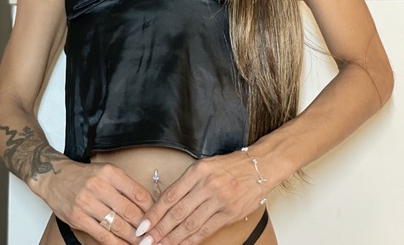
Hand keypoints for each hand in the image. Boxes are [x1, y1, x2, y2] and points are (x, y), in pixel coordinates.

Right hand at [39, 159, 153, 243]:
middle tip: (153, 235)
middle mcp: (99, 186)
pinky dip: (115, 243)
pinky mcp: (78, 218)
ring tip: (142, 243)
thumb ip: (124, 186)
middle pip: (129, 210)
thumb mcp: (106, 172)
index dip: (150, 208)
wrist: (55, 177)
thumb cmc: (85, 175)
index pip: (137, 192)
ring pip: (116, 225)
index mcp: (110, 172)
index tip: (158, 217)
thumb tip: (146, 203)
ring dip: (132, 237)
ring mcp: (87, 203)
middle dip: (143, 226)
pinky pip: (101, 234)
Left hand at [134, 150, 264, 244]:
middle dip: (159, 230)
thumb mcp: (205, 166)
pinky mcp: (229, 213)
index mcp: (198, 170)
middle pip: (177, 212)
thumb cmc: (230, 166)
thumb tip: (165, 204)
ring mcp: (219, 200)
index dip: (154, 213)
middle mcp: (207, 185)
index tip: (142, 225)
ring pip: (190, 224)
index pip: (170, 195)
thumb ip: (187, 183)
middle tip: (145, 242)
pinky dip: (191, 241)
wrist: (260, 166)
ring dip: (172, 239)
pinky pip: (206, 230)